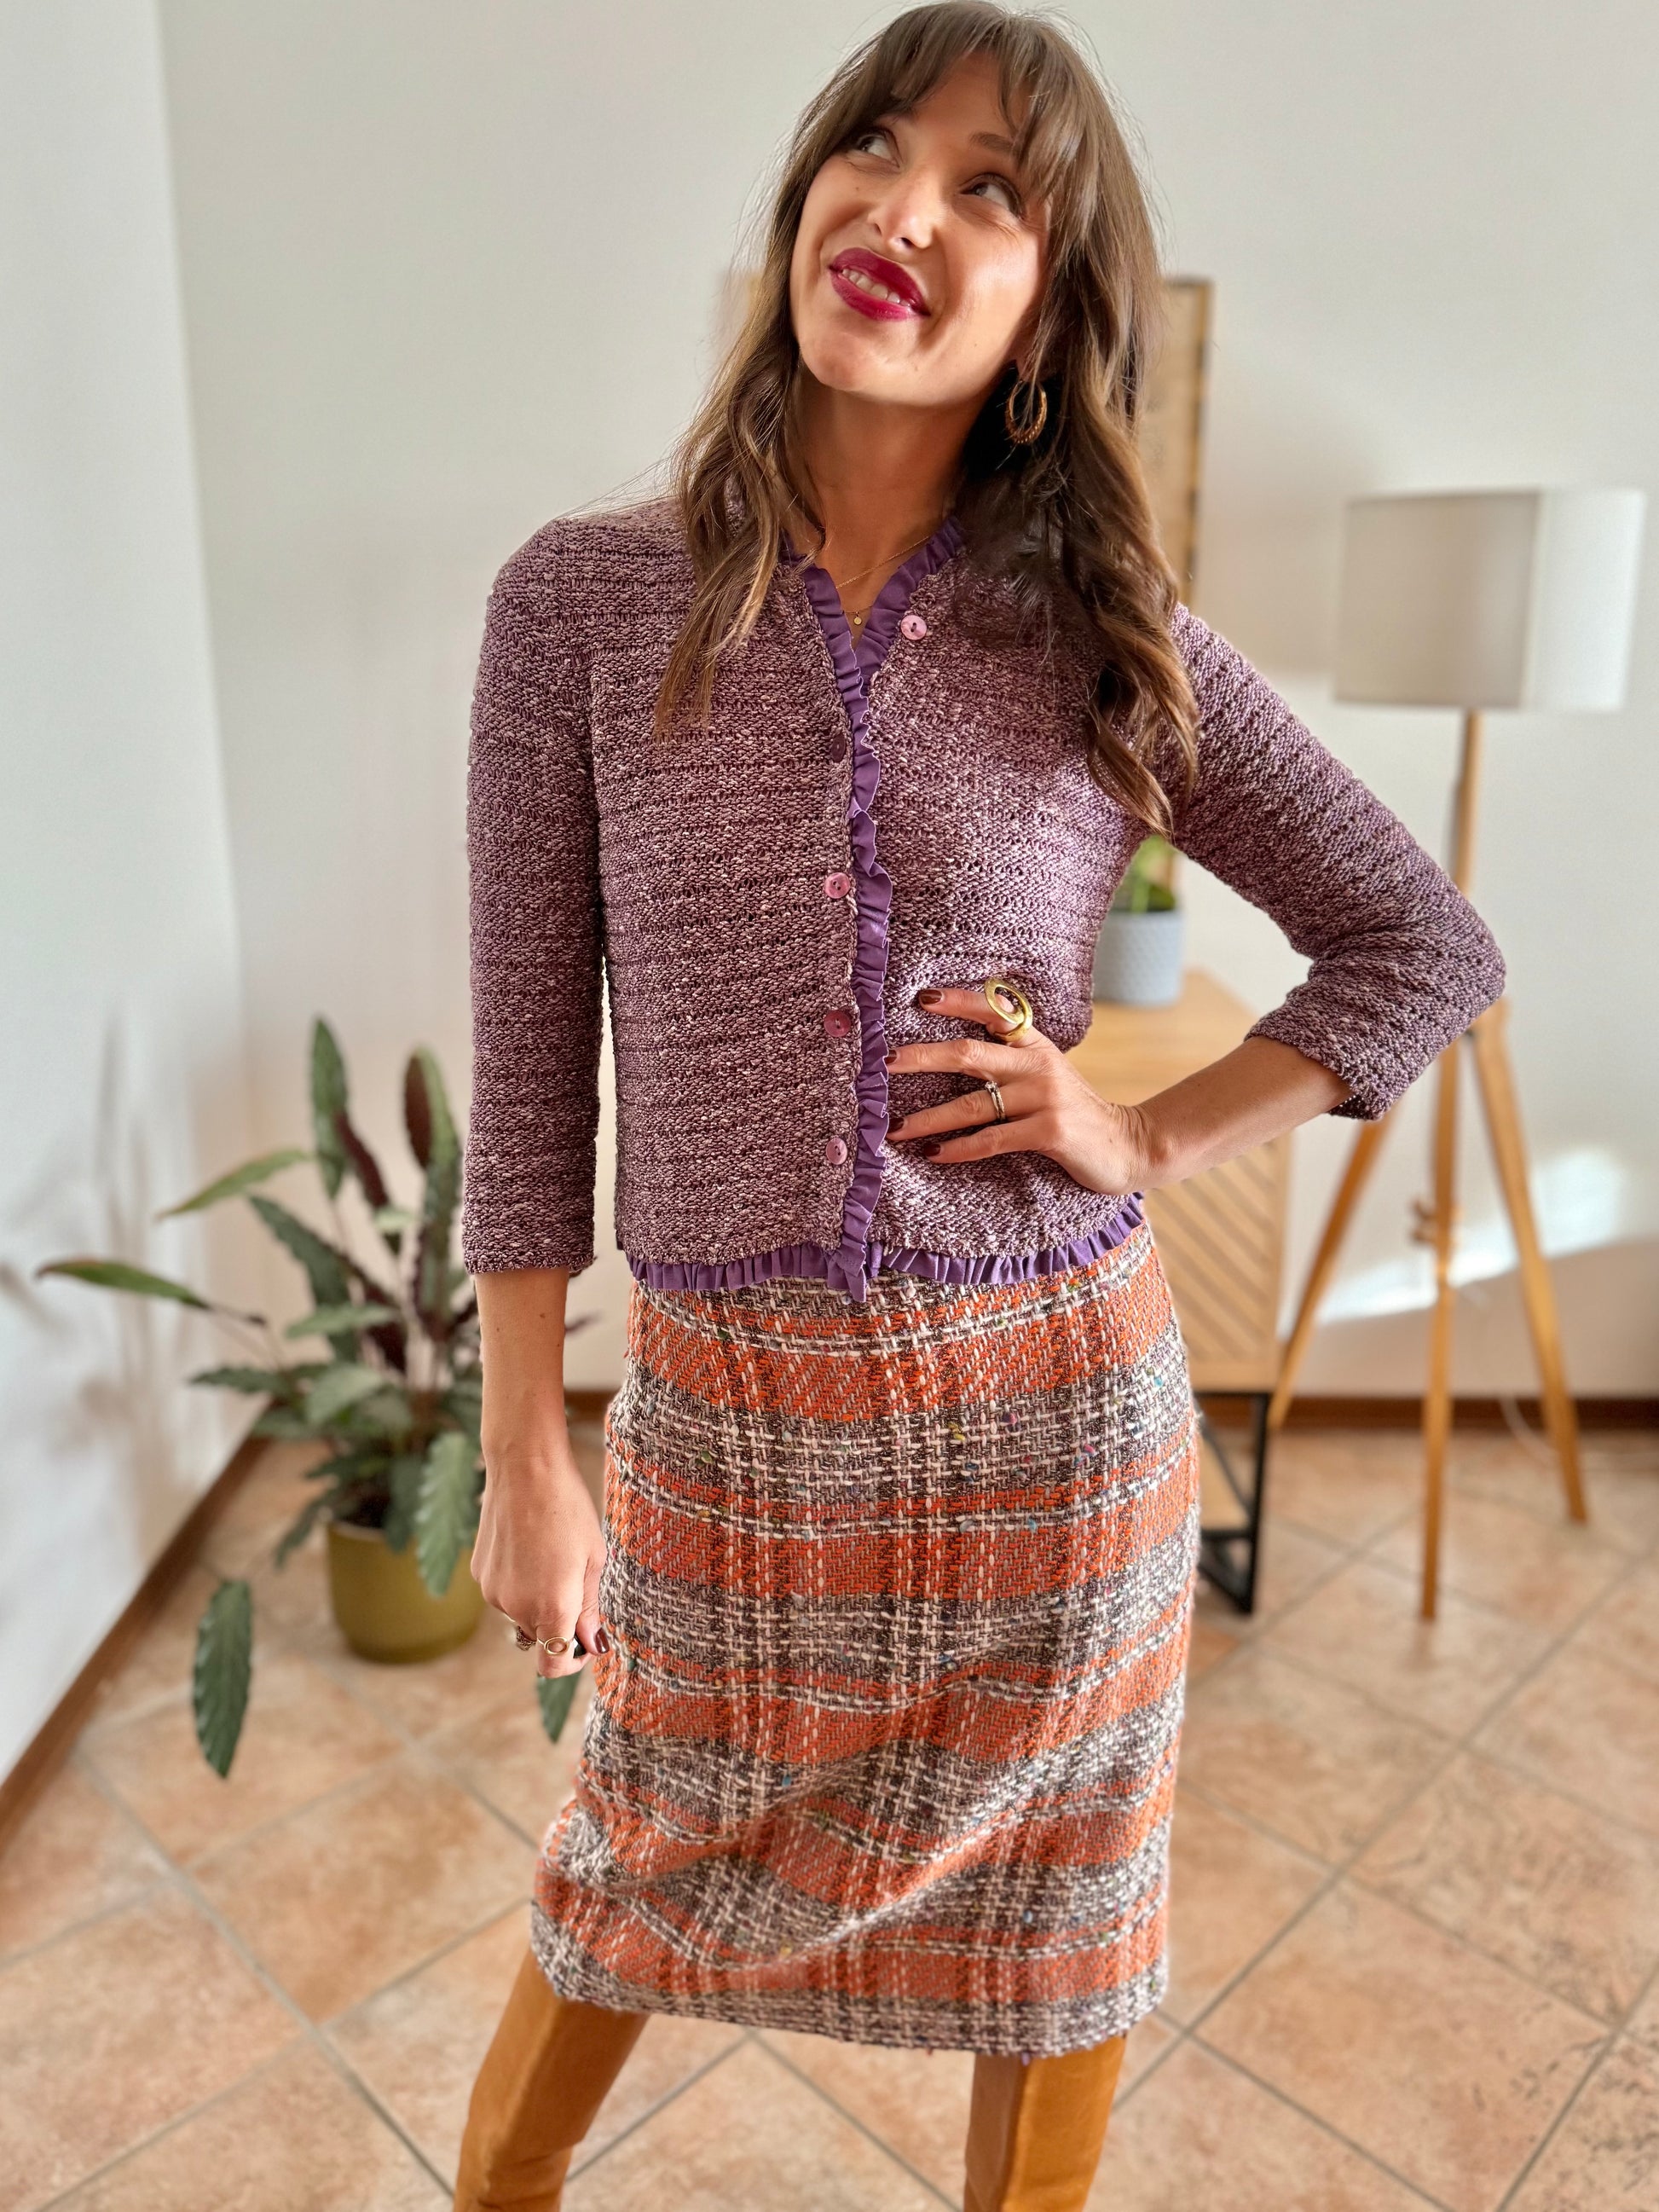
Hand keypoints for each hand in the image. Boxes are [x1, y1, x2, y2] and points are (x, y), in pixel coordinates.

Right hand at [471, 1441, 606, 1680]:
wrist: (524, 1467)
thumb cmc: (568, 1508)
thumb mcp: (593, 1558)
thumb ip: (589, 1607)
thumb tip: (592, 1644)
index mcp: (550, 1606)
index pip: (553, 1665)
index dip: (573, 1661)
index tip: (586, 1641)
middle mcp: (515, 1607)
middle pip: (539, 1637)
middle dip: (559, 1622)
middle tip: (576, 1582)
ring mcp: (492, 1592)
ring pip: (521, 1613)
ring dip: (537, 1599)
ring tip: (552, 1555)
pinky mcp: (479, 1573)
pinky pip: (504, 1592)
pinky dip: (519, 1582)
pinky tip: (530, 1546)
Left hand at [884, 981, 1151, 1196]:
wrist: (1128, 1145)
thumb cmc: (1074, 1111)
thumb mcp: (1046, 1073)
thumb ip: (1010, 1059)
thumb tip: (950, 1055)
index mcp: (1034, 1044)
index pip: (993, 1011)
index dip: (957, 1002)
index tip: (919, 998)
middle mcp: (1037, 1064)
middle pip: (968, 1053)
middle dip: (922, 1058)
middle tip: (884, 1064)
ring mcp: (1045, 1097)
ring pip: (972, 1104)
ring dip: (928, 1119)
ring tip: (895, 1129)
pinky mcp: (1049, 1132)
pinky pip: (991, 1140)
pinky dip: (959, 1148)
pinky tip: (934, 1154)